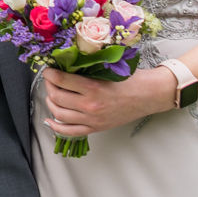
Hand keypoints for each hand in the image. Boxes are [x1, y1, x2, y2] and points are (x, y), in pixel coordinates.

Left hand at [41, 67, 172, 136]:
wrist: (150, 95)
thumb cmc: (132, 79)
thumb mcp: (107, 69)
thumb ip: (86, 68)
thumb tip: (64, 65)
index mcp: (93, 88)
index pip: (61, 80)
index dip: (49, 73)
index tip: (47, 69)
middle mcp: (90, 106)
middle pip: (57, 97)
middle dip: (48, 86)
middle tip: (50, 79)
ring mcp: (92, 120)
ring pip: (59, 114)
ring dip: (50, 102)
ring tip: (51, 94)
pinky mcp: (96, 128)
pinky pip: (70, 132)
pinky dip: (56, 127)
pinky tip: (49, 120)